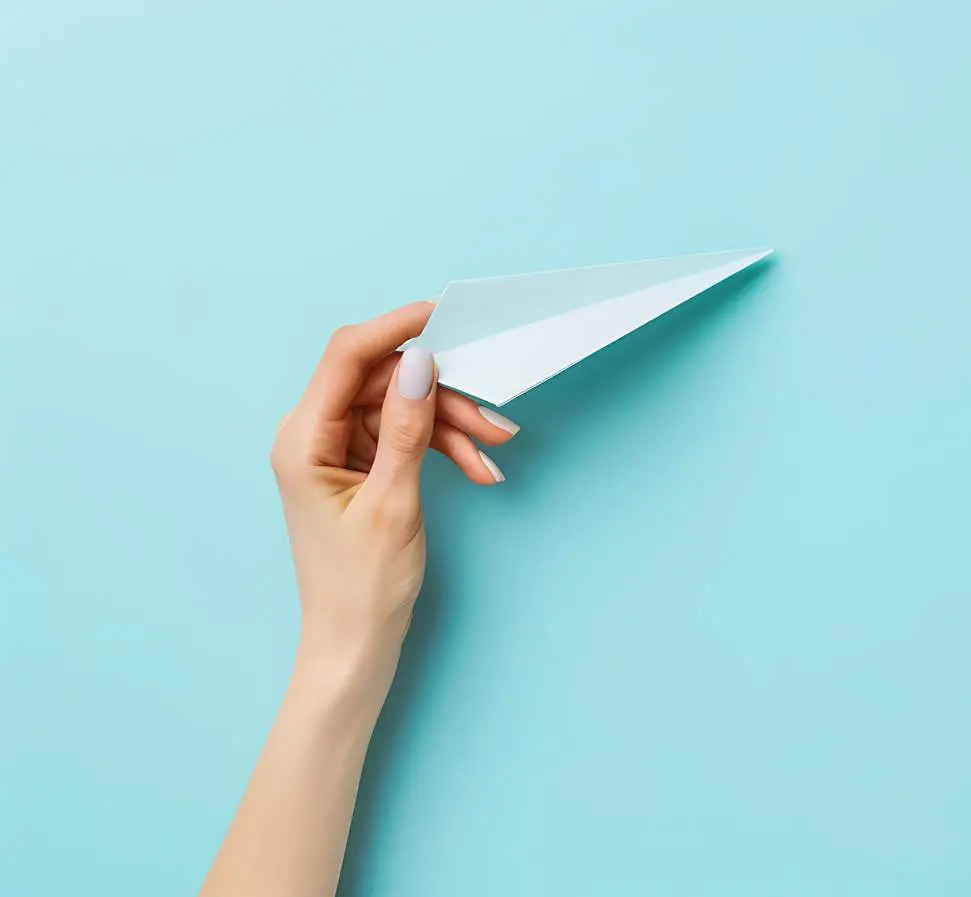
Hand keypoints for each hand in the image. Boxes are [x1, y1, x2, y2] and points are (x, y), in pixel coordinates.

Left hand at [269, 301, 519, 671]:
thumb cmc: (362, 586)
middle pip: (385, 381)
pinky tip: (480, 471)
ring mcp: (337, 450)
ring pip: (404, 408)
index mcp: (303, 439)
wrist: (355, 645)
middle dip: (443, 395)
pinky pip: (407, 436)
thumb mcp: (393, 502)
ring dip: (453, 425)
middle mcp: (313, 435)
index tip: (445, 315)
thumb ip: (407, 428)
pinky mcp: (360, 466)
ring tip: (495, 451)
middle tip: (494, 418)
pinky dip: (444, 448)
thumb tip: (420, 363)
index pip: (347, 356)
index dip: (396, 328)